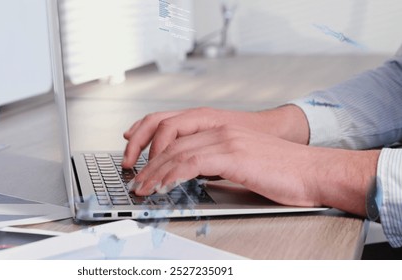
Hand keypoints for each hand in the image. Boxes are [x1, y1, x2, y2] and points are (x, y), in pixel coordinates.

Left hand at [129, 125, 320, 206]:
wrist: (313, 171)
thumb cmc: (282, 169)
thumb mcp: (242, 160)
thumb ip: (217, 161)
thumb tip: (195, 174)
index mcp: (220, 127)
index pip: (173, 125)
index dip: (148, 138)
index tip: (134, 153)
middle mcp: (220, 128)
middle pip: (169, 139)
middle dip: (145, 161)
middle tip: (134, 180)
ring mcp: (226, 139)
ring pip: (176, 151)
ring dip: (153, 171)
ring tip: (141, 188)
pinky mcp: (233, 155)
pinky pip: (191, 162)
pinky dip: (172, 174)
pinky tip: (162, 185)